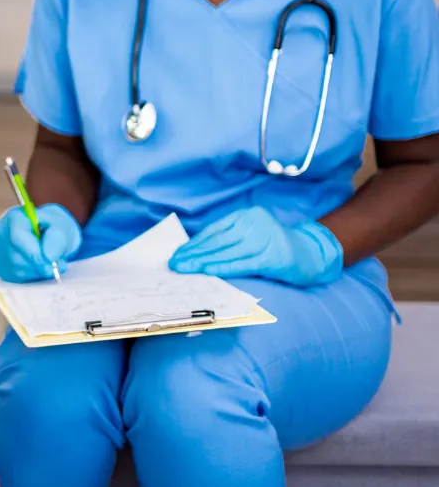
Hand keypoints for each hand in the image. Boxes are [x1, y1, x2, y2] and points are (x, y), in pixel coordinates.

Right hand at [0, 203, 81, 282]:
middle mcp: (0, 232)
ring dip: (37, 271)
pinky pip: (14, 276)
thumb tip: (50, 256)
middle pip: (16, 257)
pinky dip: (30, 275)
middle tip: (59, 267)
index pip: (18, 237)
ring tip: (50, 263)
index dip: (35, 254)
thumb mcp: (60, 225)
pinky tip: (37, 266)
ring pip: (16, 269)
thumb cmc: (51, 227)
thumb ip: (57, 238)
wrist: (43, 232)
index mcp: (13, 216)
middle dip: (39, 265)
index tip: (52, 264)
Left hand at [169, 206, 342, 286]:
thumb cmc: (274, 247)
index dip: (195, 243)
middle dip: (194, 253)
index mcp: (247, 216)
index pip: (214, 230)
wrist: (311, 255)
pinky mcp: (274, 256)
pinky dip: (224, 267)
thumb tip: (195, 252)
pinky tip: (208, 271)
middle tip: (175, 264)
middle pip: (218, 240)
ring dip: (204, 261)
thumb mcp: (251, 236)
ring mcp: (266, 238)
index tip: (178, 253)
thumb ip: (230, 239)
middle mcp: (255, 223)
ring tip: (186, 269)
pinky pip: (243, 263)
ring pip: (228, 251)